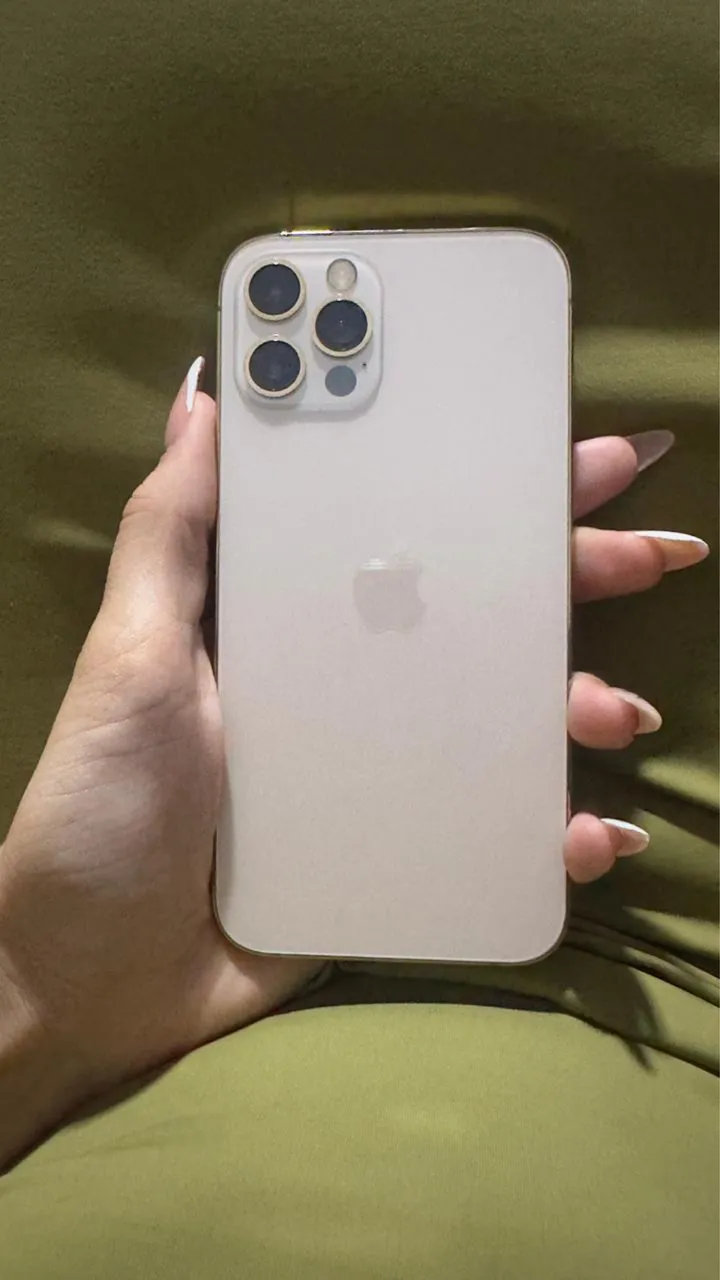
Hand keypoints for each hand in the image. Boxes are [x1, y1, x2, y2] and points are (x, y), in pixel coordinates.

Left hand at [0, 362, 707, 1162]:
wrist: (94, 981)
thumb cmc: (103, 804)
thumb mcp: (129, 652)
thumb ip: (171, 532)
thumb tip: (205, 393)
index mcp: (293, 622)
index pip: (406, 533)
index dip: (487, 492)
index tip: (570, 455)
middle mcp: (348, 686)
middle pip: (478, 614)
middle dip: (573, 576)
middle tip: (656, 550)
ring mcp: (380, 772)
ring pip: (505, 719)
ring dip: (579, 703)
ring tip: (615, 713)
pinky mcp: (398, 852)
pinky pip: (494, 830)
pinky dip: (554, 830)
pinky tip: (592, 833)